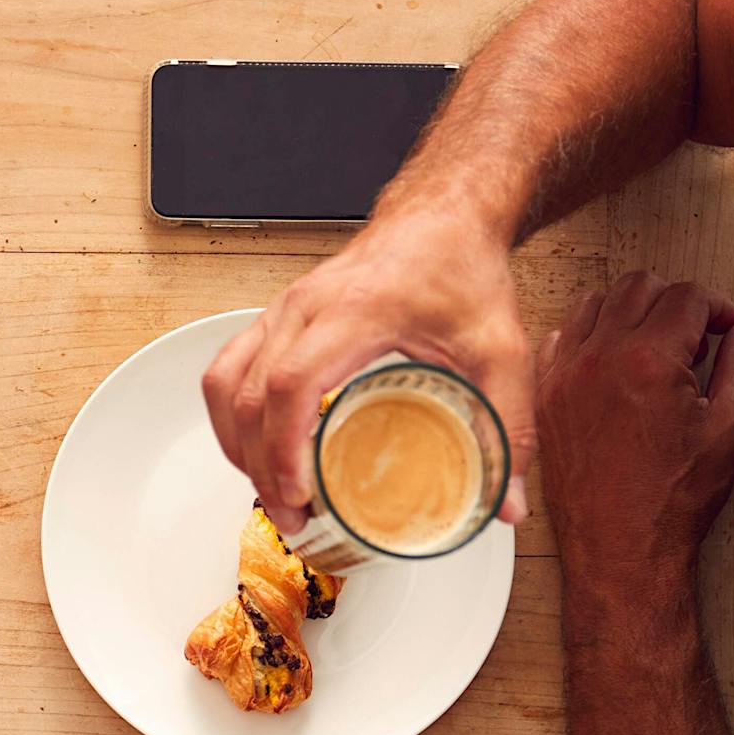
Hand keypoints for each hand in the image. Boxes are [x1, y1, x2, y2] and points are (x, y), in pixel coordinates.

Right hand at [202, 204, 532, 532]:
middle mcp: (305, 307)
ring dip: (239, 448)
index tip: (300, 494)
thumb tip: (507, 506)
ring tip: (271, 491)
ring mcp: (280, 312)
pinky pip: (226, 374)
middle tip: (292, 516)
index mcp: (355, 310)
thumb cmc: (461, 272)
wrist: (440, 218)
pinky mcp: (271, 320)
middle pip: (251, 396)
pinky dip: (232, 421)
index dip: (285, 447)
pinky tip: (256, 452)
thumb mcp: (500, 348)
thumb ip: (507, 427)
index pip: (292, 383)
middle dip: (262, 467)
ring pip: (226, 387)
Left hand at [535, 272, 733, 589]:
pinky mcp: (544, 401)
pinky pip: (560, 341)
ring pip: (593, 305)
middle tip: (692, 336)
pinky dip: (588, 338)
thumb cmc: (669, 502)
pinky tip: (612, 364)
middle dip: (673, 301)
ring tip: (653, 348)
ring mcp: (563, 381)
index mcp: (646, 362)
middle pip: (637, 287)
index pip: (686, 294)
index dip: (717, 307)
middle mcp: (596, 363)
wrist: (620, 551)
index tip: (724, 328)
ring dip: (629, 312)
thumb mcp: (730, 424)